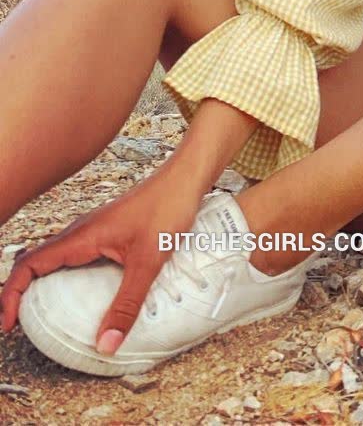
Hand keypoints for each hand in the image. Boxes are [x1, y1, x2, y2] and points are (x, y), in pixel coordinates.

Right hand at [0, 159, 204, 354]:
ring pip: (54, 257)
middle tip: (21, 324)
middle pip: (34, 262)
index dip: (11, 294)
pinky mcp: (106, 230)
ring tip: (42, 314)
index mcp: (81, 236)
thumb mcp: (147, 262)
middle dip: (20, 293)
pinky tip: (80, 293)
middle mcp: (80, 231)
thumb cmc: (167, 208)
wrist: (185, 179)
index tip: (9, 323)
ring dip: (41, 283)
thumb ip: (127, 304)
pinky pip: (73, 254)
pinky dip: (63, 275)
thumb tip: (106, 344)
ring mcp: (92, 229)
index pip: (29, 264)